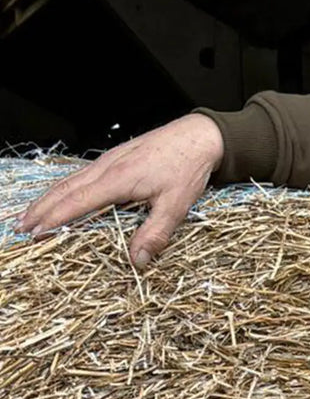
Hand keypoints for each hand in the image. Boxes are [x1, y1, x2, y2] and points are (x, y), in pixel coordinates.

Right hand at [19, 114, 224, 268]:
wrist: (197, 138)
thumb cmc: (187, 169)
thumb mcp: (176, 206)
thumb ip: (155, 234)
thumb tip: (137, 260)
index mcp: (117, 180)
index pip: (77, 202)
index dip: (54, 219)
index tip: (37, 233)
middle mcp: (106, 168)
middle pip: (64, 190)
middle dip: (41, 209)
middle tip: (21, 229)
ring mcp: (108, 161)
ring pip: (69, 181)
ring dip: (47, 198)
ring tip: (31, 215)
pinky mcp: (114, 159)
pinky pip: (80, 175)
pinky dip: (63, 188)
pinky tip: (60, 196)